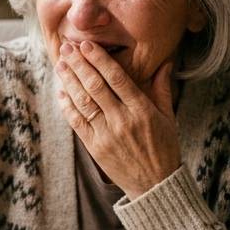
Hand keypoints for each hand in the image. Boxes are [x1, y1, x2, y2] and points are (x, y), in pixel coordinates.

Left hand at [55, 41, 180, 198]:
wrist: (154, 184)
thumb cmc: (164, 148)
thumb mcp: (168, 117)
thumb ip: (162, 89)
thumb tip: (165, 62)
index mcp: (142, 110)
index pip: (117, 78)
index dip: (100, 59)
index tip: (87, 44)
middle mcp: (122, 120)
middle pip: (96, 86)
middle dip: (79, 64)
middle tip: (67, 47)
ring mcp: (106, 134)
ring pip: (84, 102)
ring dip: (70, 81)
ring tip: (61, 64)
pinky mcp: (95, 147)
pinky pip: (77, 122)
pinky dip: (68, 106)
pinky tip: (62, 91)